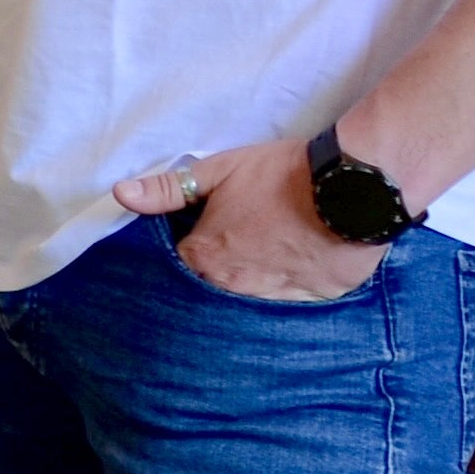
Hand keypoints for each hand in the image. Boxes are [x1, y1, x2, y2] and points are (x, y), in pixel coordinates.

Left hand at [115, 137, 386, 302]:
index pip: (179, 265)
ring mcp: (275, 298)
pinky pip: (289, 302)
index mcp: (206, 258)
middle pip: (212, 286)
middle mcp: (235, 287)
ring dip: (250, 281)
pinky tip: (294, 267)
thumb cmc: (282, 174)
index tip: (199, 235)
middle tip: (237, 244)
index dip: (187, 249)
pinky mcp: (313, 301)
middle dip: (216, 270)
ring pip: (249, 297)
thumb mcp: (219, 171)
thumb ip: (168, 189)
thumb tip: (121, 194)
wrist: (353, 187)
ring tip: (266, 254)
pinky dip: (287, 287)